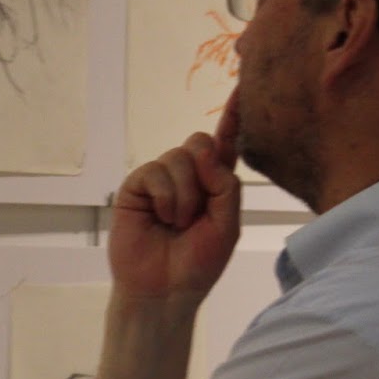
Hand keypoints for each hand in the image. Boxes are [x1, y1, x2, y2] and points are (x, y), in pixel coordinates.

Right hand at [107, 95, 240, 305]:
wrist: (163, 291)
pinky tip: (161, 219)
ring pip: (179, 157)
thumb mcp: (227, 225)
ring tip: (177, 224)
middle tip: (198, 209)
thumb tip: (204, 153)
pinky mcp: (136, 187)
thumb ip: (226, 186)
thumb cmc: (197, 264)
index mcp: (213, 184)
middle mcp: (186, 176)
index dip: (233, 117)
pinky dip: (165, 197)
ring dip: (185, 195)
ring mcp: (159, 180)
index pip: (225, 144)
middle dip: (204, 171)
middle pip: (199, 141)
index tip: (243, 88)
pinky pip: (155, 171)